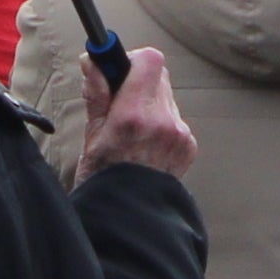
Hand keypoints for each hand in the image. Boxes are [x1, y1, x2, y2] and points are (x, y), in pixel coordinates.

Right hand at [79, 46, 193, 180]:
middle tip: (119, 101)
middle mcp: (162, 121)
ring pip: (166, 97)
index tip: (116, 69)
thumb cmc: (104, 179)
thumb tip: (94, 61)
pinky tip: (145, 146)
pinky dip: (160, 124)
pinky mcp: (188, 144)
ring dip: (149, 103)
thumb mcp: (91, 136)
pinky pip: (174, 119)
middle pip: (158, 75)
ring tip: (131, 131)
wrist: (131, 219)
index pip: (149, 60)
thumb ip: (97, 94)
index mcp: (133, 116)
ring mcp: (179, 134)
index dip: (132, 59)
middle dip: (137, 81)